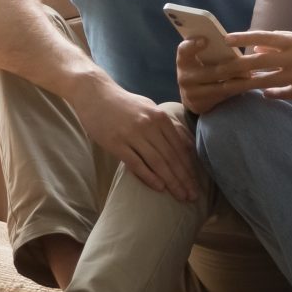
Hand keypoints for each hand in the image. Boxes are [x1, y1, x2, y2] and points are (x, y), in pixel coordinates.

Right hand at [69, 74, 199, 201]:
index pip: (180, 147)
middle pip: (171, 157)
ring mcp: (132, 134)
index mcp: (160, 117)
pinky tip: (159, 188)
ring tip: (180, 196)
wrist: (95, 94)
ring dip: (171, 181)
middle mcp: (149, 125)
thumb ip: (168, 126)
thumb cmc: (125, 104)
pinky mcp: (116, 143)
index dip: (189, 168)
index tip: (197, 185)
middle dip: (184, 179)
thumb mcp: (150, 108)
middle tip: (193, 196)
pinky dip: (149, 176)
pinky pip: (136, 163)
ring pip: (157, 162)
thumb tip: (189, 145)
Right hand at [176, 33, 272, 116]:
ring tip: (255, 74)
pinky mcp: (201, 105)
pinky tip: (251, 84)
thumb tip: (231, 40)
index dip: (193, 45)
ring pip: (222, 86)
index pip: (184, 50)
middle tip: (254, 61)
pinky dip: (238, 89)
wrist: (191, 96)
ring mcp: (192, 93)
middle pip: (215, 70)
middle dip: (237, 66)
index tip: (206, 40)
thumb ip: (209, 49)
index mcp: (183, 60)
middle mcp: (184, 77)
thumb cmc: (201, 68)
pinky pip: (224, 96)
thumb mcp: (198, 57)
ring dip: (241, 80)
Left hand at [230, 31, 291, 104]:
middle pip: (257, 61)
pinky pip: (279, 93)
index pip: (263, 36)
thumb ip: (281, 41)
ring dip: (244, 83)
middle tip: (216, 70)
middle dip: (234, 66)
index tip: (224, 40)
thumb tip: (256, 46)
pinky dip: (269, 94)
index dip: (242, 38)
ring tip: (228, 86)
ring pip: (264, 80)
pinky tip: (261, 95)